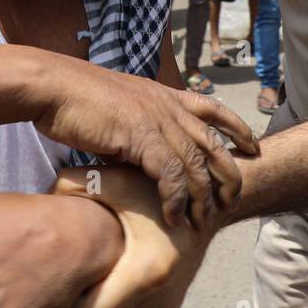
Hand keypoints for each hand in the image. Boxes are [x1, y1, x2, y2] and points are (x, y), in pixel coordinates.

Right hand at [34, 57, 255, 227]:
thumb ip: (136, 127)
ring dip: (202, 198)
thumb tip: (137, 151)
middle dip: (229, 173)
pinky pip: (170, 175)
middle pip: (214, 143)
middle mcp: (166, 105)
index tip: (252, 146)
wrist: (54, 86)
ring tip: (203, 222)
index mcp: (163, 95)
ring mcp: (156, 120)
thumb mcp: (118, 107)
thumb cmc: (75, 98)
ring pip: (195, 164)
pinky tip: (174, 217)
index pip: (213, 108)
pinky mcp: (141, 137)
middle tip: (234, 199)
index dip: (237, 127)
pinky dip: (175, 200)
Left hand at [53, 165, 217, 307]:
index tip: (71, 264)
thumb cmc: (158, 190)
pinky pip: (127, 307)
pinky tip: (122, 260)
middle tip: (83, 254)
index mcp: (146, 274)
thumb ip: (72, 183)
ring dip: (103, 285)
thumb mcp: (116, 179)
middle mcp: (157, 300)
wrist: (205, 206)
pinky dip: (119, 287)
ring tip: (106, 253)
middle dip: (85, 287)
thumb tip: (42, 197)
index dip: (71, 294)